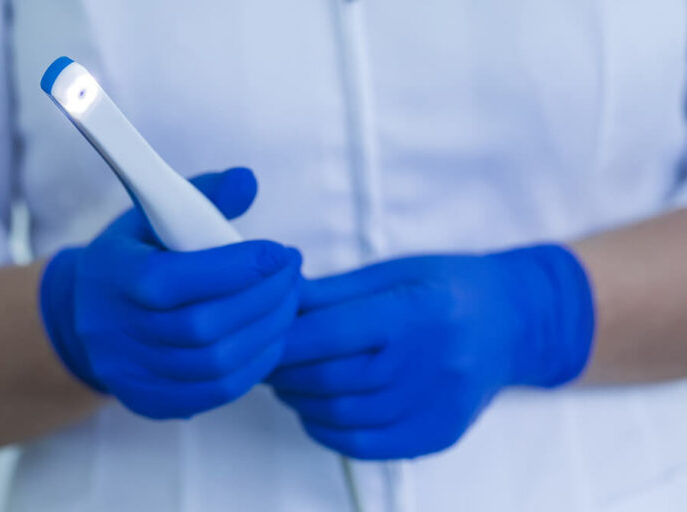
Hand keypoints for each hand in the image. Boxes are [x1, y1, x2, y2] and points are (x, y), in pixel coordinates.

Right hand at [40, 167, 302, 418]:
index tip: (279, 252)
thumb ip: (203, 195)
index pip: (175, 280)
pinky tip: (272, 336)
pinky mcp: (151, 401)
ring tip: (290, 301)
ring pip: (216, 364)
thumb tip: (248, 181)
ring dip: (268, 331)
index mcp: (112, 277)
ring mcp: (132, 374)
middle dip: (264, 298)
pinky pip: (216, 392)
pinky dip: (256, 364)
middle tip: (293, 273)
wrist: (88, 316)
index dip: (237, 268)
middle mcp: (115, 332)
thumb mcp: (154, 215)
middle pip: (203, 327)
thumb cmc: (135, 256)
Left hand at [268, 245, 593, 458]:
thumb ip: (334, 292)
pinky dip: (328, 431)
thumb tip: (277, 301)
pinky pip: (365, 446)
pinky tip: (316, 410)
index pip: (330, 334)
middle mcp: (430, 362)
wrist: (512, 322)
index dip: (284, 339)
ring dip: (300, 401)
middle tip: (265, 359)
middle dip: (284, 371)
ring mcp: (437, 405)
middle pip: (330, 379)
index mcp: (416, 311)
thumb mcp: (393, 272)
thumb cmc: (448, 287)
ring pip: (342, 416)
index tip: (260, 335)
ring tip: (288, 382)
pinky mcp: (437, 434)